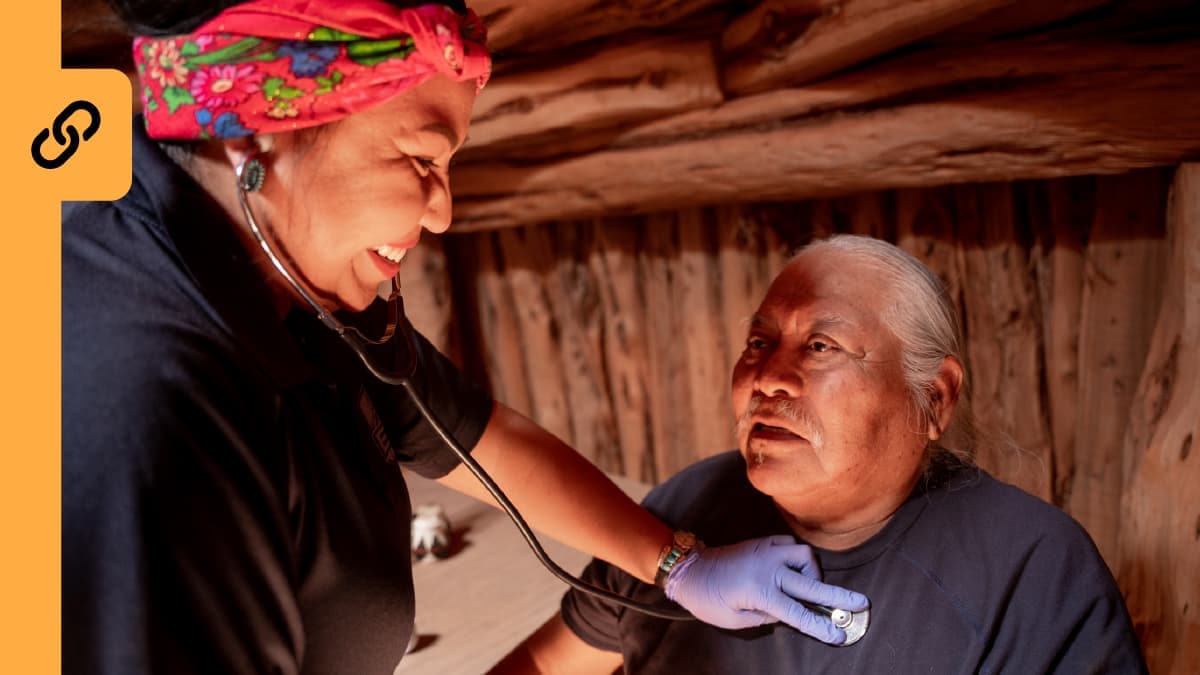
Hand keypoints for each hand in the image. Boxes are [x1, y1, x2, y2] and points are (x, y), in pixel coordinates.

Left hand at [664, 535, 868, 643]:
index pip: (799, 613)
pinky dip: (799, 557)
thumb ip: (767, 617)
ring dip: (813, 571)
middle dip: (838, 596)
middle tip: (860, 604)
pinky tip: (794, 569)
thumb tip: (790, 613)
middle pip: (812, 583)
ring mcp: (766, 551)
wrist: (690, 569)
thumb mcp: (736, 620)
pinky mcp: (763, 542)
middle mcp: (768, 568)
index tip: (839, 634)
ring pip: (805, 556)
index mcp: (760, 592)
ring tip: (808, 586)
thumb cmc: (709, 600)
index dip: (821, 626)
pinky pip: (791, 545)